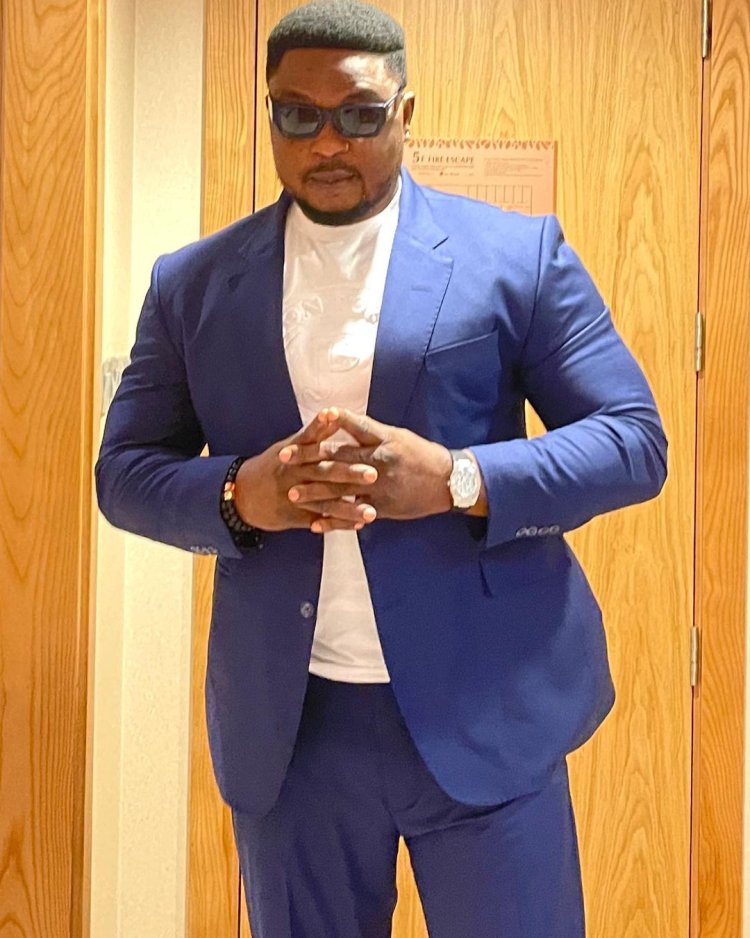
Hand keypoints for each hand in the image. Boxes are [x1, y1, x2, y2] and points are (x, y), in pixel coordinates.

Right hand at [233, 408, 379, 532]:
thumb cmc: (274, 466)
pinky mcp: (295, 515)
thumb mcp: (289, 446)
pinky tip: (358, 524)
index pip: (311, 439)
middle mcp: (294, 473)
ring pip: (324, 501)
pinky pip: (319, 520)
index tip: (340, 420)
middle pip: (323, 472)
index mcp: (294, 453)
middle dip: (348, 474)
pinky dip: (338, 523)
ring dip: (348, 507)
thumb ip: (314, 434)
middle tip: (373, 474)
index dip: (323, 428)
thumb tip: (335, 414)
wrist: (243, 494)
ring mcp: (294, 496)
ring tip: (371, 512)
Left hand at [289, 408, 454, 529]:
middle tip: (284, 459)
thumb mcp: (396, 436)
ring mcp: (379, 486)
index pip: (352, 426)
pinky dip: (334, 520)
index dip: (329, 423)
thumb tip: (342, 420)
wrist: (447, 482)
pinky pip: (353, 514)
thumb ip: (369, 432)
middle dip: (308, 459)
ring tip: (293, 494)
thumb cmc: (420, 455)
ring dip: (315, 492)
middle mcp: (378, 461)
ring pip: (342, 489)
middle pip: (338, 458)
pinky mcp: (382, 506)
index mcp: (383, 439)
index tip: (309, 420)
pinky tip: (315, 524)